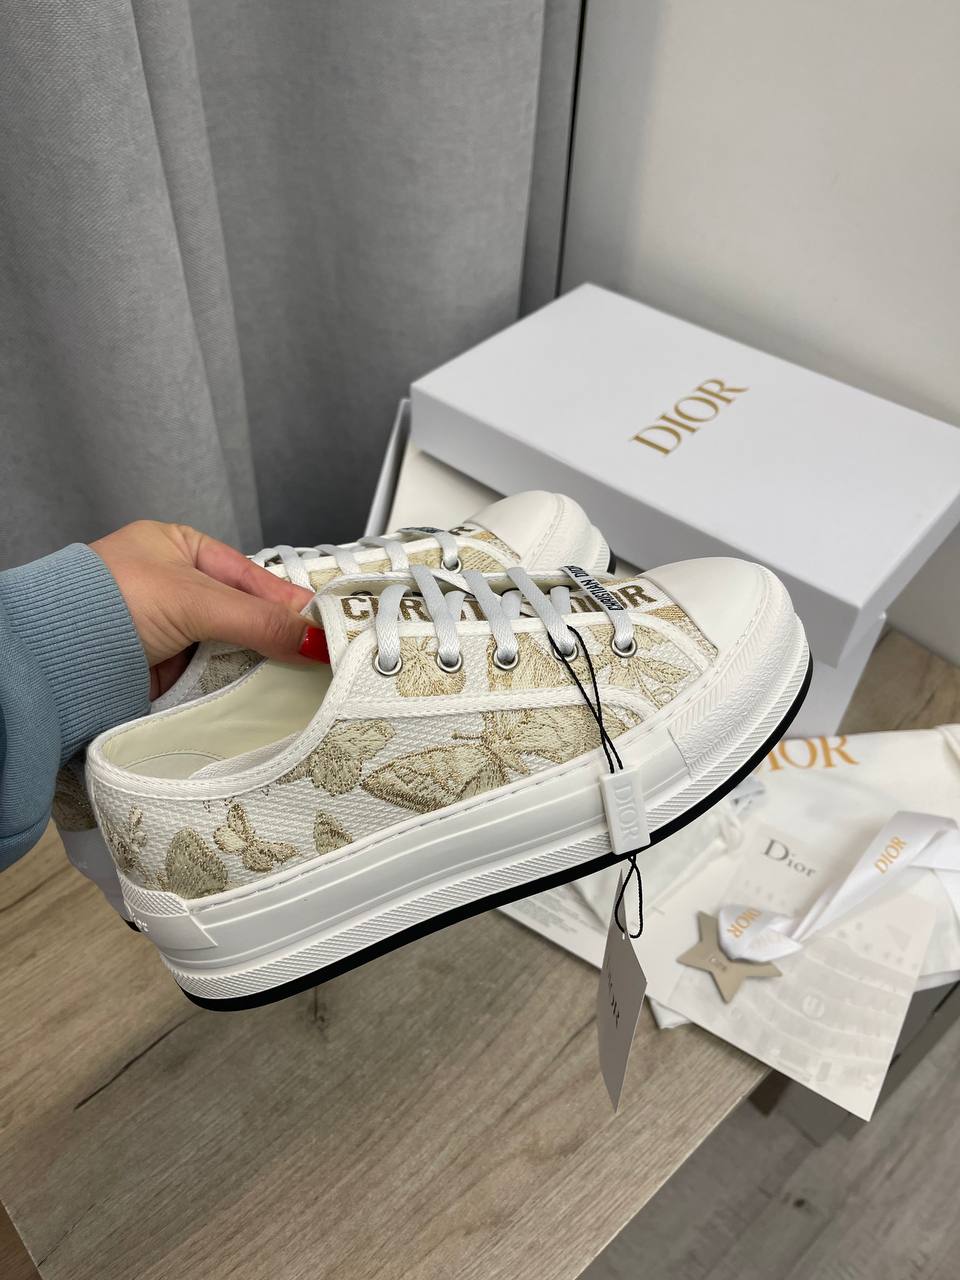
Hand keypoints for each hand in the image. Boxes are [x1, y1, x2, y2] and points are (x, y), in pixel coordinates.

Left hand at [91, 521, 320, 698]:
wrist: (51, 660)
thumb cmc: (105, 603)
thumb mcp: (194, 600)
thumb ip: (259, 619)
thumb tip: (316, 638)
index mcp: (182, 550)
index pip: (252, 577)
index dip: (290, 602)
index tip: (327, 627)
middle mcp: (179, 588)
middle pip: (247, 617)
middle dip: (279, 640)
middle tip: (321, 661)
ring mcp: (173, 632)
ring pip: (234, 652)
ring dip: (259, 670)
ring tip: (299, 685)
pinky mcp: (167, 672)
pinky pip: (214, 680)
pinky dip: (234, 691)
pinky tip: (262, 701)